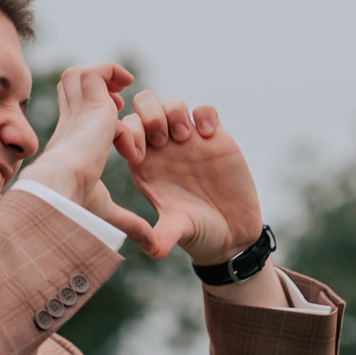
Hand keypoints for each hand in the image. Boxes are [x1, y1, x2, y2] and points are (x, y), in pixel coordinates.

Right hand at [19, 64, 157, 246]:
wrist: (59, 195)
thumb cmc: (73, 207)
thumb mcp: (106, 210)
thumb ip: (129, 222)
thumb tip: (151, 246)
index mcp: (70, 144)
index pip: (74, 114)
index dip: (92, 110)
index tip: (113, 118)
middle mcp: (70, 124)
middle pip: (71, 89)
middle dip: (94, 87)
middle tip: (118, 102)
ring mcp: (78, 113)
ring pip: (78, 76)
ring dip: (101, 77)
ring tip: (122, 89)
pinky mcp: (90, 105)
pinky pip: (97, 74)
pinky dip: (111, 74)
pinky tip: (126, 88)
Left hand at [112, 89, 265, 264]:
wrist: (232, 233)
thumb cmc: (200, 233)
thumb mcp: (179, 230)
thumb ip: (164, 235)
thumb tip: (152, 251)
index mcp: (144, 165)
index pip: (123, 130)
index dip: (125, 133)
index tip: (138, 154)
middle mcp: (163, 149)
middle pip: (143, 107)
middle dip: (149, 115)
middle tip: (163, 139)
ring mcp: (189, 141)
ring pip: (172, 103)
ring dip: (175, 113)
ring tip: (184, 137)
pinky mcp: (215, 138)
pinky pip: (205, 110)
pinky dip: (204, 115)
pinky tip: (209, 135)